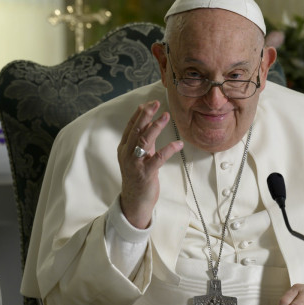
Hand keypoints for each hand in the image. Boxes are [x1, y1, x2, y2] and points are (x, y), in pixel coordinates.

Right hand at [117, 100, 182, 228]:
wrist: (135, 201)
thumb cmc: (139, 177)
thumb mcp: (140, 156)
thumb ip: (144, 141)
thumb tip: (150, 122)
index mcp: (124, 148)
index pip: (131, 127)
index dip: (140, 114)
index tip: (149, 103)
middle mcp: (127, 154)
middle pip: (136, 130)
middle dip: (146, 115)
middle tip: (155, 103)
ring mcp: (135, 164)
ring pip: (144, 141)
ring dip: (156, 127)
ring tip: (166, 116)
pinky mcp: (146, 174)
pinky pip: (158, 159)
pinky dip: (169, 150)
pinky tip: (178, 144)